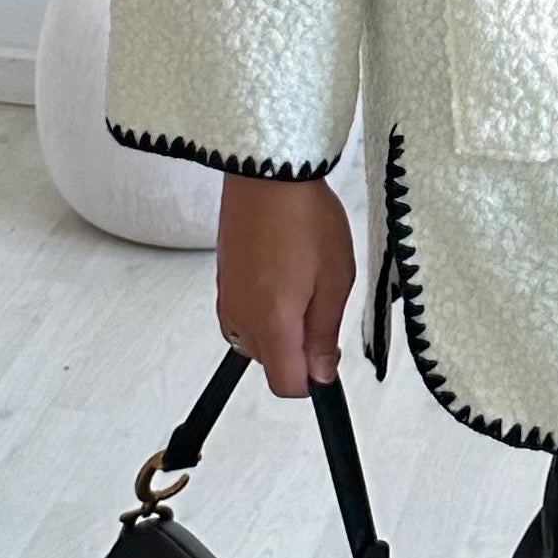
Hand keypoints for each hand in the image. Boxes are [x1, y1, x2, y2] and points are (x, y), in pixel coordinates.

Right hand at [216, 174, 354, 396]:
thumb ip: (324, 335)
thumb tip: (321, 374)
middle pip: (270, 364)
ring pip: (256, 341)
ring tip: (302, 284)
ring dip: (281, 328)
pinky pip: (244, 316)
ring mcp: (227, 300)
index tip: (327, 356)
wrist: (268, 172)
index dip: (312, 381)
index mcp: (271, 323)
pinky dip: (265, 309)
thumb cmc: (305, 218)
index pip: (285, 385)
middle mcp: (241, 318)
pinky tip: (284, 275)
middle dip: (298, 350)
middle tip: (320, 303)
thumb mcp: (335, 280)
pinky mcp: (223, 282)